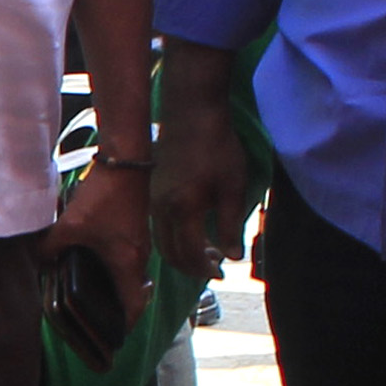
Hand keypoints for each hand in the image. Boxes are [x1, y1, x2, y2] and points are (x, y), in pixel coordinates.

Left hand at [46, 160, 151, 335]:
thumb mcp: (72, 225)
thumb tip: (38, 263)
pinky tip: (93, 263)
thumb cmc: (104, 196)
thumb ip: (51, 247)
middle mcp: (140, 258)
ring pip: (130, 276)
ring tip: (92, 294)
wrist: (126, 160)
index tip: (110, 336)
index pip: (134, 307)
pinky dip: (115, 269)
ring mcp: (140, 243)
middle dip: (117, 309)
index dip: (124, 326)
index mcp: (128, 264)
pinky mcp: (136, 230)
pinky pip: (128, 260)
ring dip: (116, 287)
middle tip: (96, 319)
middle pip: (133, 294)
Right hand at [154, 100, 250, 280]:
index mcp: (182, 209)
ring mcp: (152, 200)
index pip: (189, 254)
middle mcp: (161, 209)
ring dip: (181, 253)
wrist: (191, 113)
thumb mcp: (233, 187)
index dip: (204, 268)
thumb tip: (233, 256)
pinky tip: (192, 231)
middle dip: (191, 267)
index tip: (221, 272)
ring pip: (161, 241)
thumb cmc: (217, 146)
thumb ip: (231, 225)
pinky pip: (158, 226)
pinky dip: (173, 237)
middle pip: (170, 253)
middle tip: (213, 267)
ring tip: (205, 252)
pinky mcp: (152, 190)